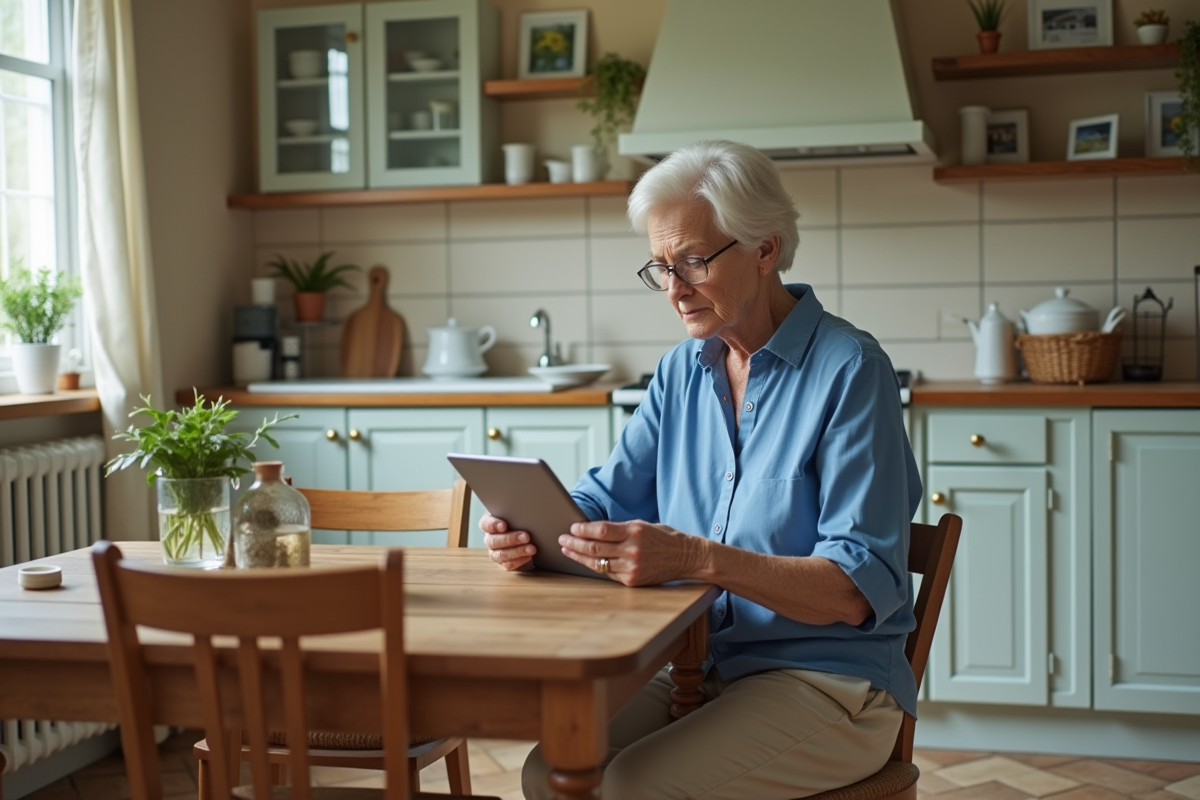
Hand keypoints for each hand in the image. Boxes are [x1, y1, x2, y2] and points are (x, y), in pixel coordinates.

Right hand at [480, 514, 535, 571]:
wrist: (527, 539)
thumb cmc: (520, 522)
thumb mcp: (518, 516)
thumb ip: (517, 514)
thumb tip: (529, 512)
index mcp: (490, 524)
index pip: (485, 524)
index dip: (493, 525)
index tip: (504, 525)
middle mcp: (490, 539)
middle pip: (493, 541)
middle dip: (510, 539)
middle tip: (526, 536)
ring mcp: (495, 552)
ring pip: (501, 554)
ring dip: (517, 551)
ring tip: (532, 548)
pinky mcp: (503, 563)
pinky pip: (508, 565)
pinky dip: (519, 561)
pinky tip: (529, 556)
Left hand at [559, 520, 703, 585]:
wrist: (686, 557)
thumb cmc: (663, 537)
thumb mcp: (643, 526)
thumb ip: (619, 529)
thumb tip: (592, 530)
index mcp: (635, 532)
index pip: (601, 530)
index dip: (583, 530)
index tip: (572, 528)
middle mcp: (633, 550)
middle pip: (595, 548)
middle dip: (575, 544)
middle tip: (562, 539)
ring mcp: (632, 567)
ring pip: (598, 563)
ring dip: (579, 557)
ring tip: (567, 551)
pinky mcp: (632, 581)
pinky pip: (608, 573)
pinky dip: (595, 566)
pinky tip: (585, 561)